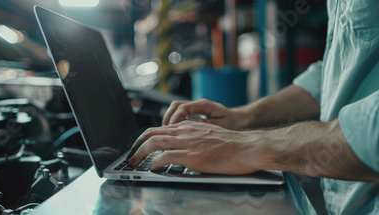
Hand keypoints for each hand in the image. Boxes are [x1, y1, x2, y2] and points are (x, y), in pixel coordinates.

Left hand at [127, 121, 262, 174]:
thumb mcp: (209, 135)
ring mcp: (187, 143)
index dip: (145, 138)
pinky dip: (155, 162)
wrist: (247, 147)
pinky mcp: (192, 155)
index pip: (160, 128)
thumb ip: (194, 138)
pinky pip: (165, 156)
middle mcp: (185, 131)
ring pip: (154, 142)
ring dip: (140, 153)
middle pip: (152, 133)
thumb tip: (185, 147)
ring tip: (134, 163)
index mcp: (189, 127)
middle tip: (131, 157)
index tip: (139, 147)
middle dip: (137, 145)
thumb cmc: (233, 145)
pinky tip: (153, 168)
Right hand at [163, 99, 249, 129]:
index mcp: (204, 105)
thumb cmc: (233, 123)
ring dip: (169, 119)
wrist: (239, 119)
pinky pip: (180, 113)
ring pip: (175, 108)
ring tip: (167, 133)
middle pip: (175, 105)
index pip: (183, 108)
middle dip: (168, 118)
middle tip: (164, 132)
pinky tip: (174, 132)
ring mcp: (196, 107)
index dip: (174, 119)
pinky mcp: (195, 112)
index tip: (170, 130)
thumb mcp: (222, 126)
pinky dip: (174, 121)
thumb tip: (193, 128)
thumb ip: (207, 126)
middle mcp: (198, 103)